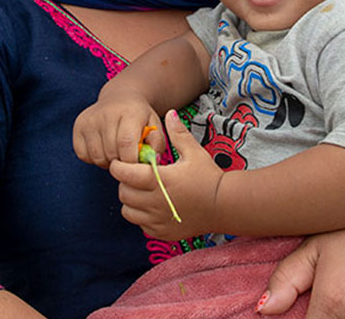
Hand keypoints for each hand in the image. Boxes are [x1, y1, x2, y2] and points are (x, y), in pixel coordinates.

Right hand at [72, 83, 162, 168]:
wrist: (121, 97)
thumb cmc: (140, 118)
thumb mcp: (155, 127)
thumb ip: (157, 146)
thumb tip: (151, 163)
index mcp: (129, 112)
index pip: (126, 144)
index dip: (131, 161)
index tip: (136, 166)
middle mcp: (106, 113)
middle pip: (111, 153)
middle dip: (121, 163)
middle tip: (127, 159)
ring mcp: (90, 119)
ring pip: (97, 157)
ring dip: (108, 162)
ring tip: (116, 154)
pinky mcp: (78, 126)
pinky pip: (83, 155)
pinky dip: (93, 159)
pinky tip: (103, 149)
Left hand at [110, 109, 222, 240]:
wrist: (225, 206)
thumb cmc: (209, 177)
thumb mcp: (195, 152)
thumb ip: (178, 133)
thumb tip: (170, 113)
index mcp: (160, 180)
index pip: (124, 174)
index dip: (119, 167)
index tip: (122, 163)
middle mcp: (156, 202)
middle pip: (123, 193)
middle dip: (125, 183)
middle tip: (135, 176)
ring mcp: (159, 220)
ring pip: (128, 211)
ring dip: (131, 201)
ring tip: (142, 192)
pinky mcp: (163, 233)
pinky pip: (141, 226)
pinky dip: (142, 217)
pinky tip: (153, 207)